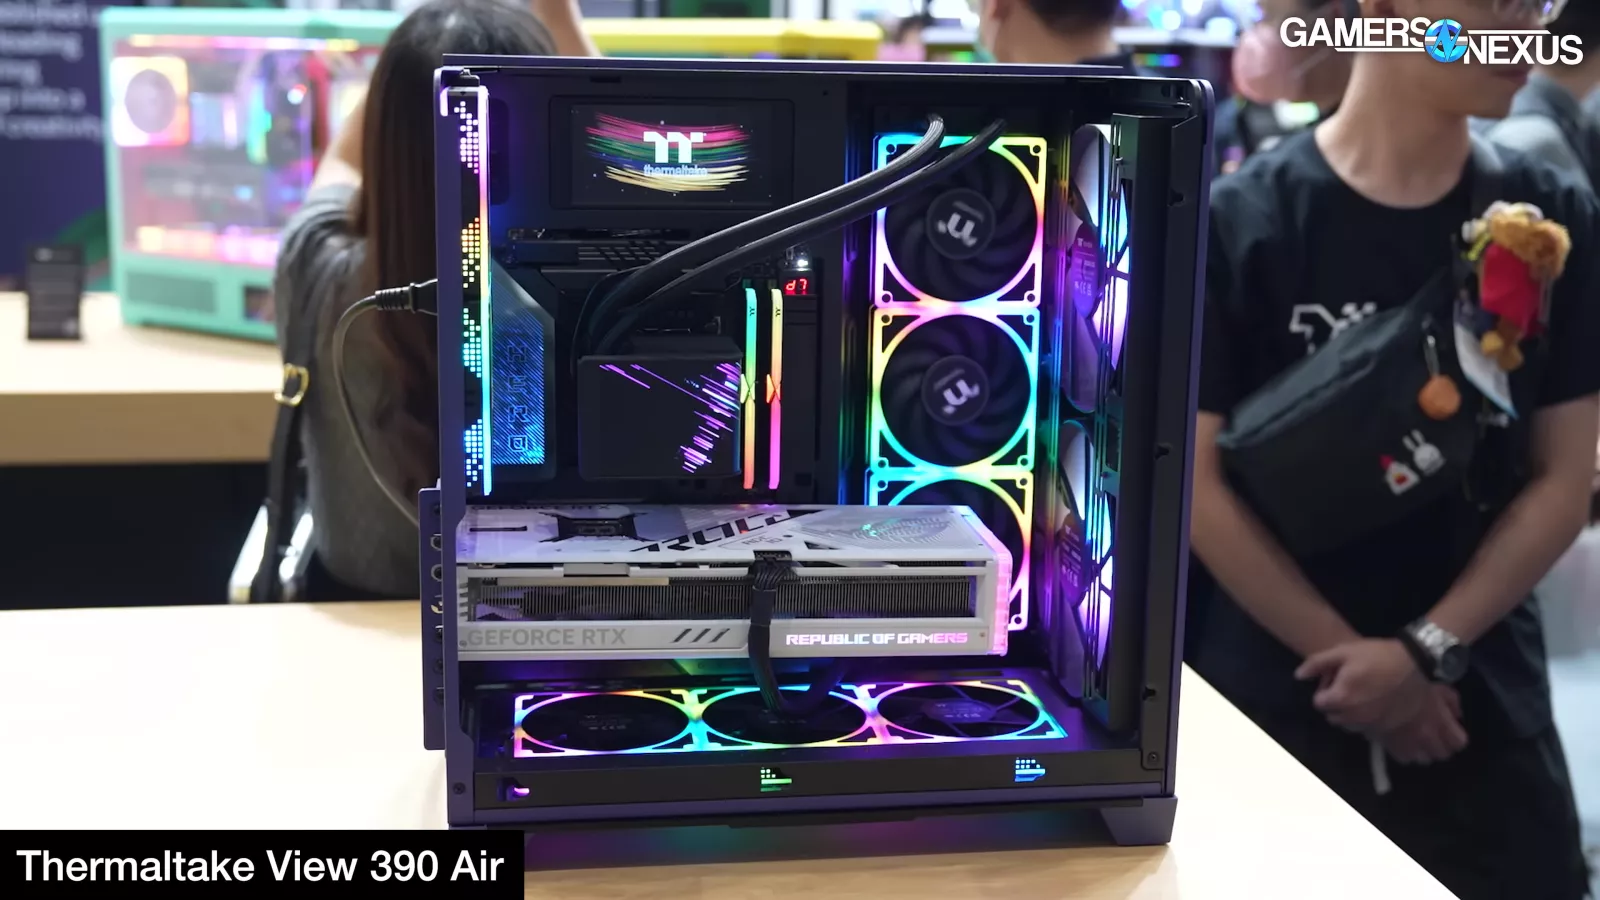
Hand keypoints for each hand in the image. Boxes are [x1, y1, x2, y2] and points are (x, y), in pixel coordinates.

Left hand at [1295, 638, 1427, 731]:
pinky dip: (1368, 719)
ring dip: (1351, 713)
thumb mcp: (1344, 651)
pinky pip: (1368, 728)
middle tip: (1350, 685)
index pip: (1319, 703)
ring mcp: (1372, 724)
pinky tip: (1376, 702)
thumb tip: (1298, 676)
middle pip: (1333, 716)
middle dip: (1336, 703)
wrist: (1416, 664)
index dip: (1325, 690)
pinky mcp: (1387, 727)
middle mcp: (1354, 717)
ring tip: (1364, 693)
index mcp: (1341, 698)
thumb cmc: (1378, 655)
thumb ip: (1317, 663)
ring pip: (1350, 724)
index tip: (1336, 679)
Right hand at [1379, 684, 1467, 764]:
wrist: (1374, 686)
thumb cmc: (1406, 679)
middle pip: (1441, 754)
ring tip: (1414, 739)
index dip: (1455, 737)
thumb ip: (1449, 700)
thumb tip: (1456, 714)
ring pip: (1422, 758)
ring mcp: (1408, 745)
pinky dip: (1401, 751)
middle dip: (1438, 746)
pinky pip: (1402, 756)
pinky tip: (1397, 740)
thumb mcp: (1434, 684)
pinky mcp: (1389, 747)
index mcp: (1441, 721)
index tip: (1451, 730)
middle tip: (1432, 735)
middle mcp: (1428, 738)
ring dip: (1420, 751)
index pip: (1459, 742)